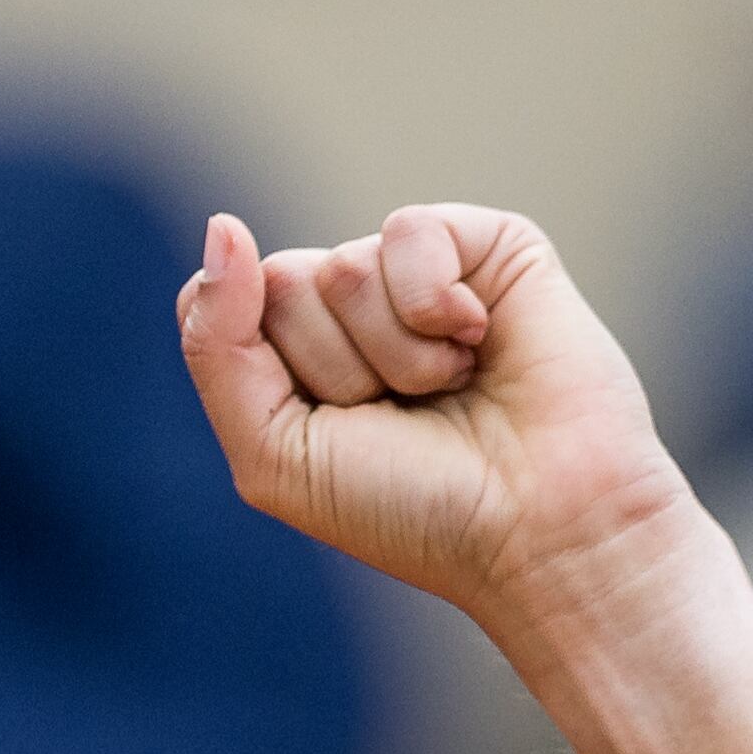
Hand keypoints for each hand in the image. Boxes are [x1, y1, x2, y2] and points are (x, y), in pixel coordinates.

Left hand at [178, 205, 704, 647]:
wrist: (539, 528)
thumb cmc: (409, 507)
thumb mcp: (275, 453)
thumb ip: (217, 345)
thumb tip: (223, 225)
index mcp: (290, 358)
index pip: (213, 307)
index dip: (263, 374)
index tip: (329, 432)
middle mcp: (348, 308)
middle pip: (275, 285)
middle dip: (333, 370)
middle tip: (401, 416)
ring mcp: (416, 273)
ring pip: (340, 267)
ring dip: (393, 355)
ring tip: (451, 390)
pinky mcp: (487, 243)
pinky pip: (408, 232)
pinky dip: (434, 305)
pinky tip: (480, 343)